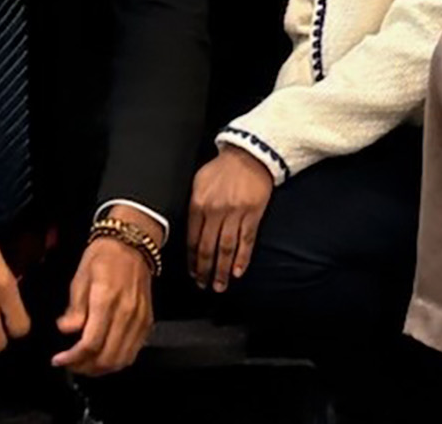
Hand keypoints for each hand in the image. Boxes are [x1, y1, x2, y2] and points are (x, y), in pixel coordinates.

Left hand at [52, 231, 154, 374]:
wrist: (131, 244)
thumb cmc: (103, 257)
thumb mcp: (80, 277)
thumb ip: (74, 308)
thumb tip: (65, 330)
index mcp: (106, 300)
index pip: (91, 343)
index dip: (73, 357)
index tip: (59, 360)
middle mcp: (126, 313)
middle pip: (107, 357)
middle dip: (85, 367)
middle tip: (70, 365)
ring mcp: (139, 320)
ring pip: (122, 359)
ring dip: (101, 368)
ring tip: (85, 365)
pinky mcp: (147, 322)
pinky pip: (134, 351)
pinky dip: (117, 360)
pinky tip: (104, 356)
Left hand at [187, 147, 275, 292]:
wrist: (249, 154)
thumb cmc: (222, 168)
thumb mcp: (199, 183)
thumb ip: (194, 206)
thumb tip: (189, 231)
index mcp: (198, 203)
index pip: (191, 239)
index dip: (191, 260)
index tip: (192, 273)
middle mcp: (215, 211)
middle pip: (207, 248)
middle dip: (204, 270)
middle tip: (204, 285)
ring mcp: (235, 213)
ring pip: (225, 249)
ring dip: (222, 270)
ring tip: (220, 286)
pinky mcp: (253, 214)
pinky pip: (246, 241)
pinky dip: (242, 259)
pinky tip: (238, 272)